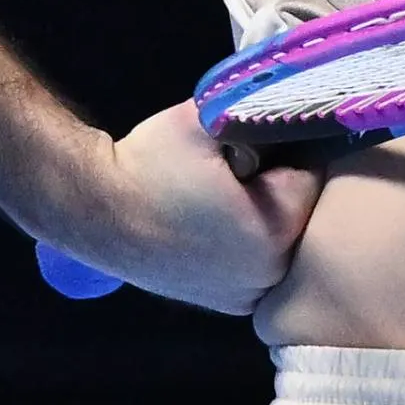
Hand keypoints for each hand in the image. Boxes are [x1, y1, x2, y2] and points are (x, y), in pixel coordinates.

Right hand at [76, 102, 324, 312]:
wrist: (91, 209)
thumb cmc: (147, 164)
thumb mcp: (204, 119)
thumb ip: (256, 107)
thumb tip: (292, 101)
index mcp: (275, 232)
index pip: (312, 175)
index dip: (287, 148)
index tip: (255, 140)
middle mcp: (270, 276)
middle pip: (300, 212)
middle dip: (280, 184)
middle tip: (237, 167)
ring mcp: (247, 297)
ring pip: (280, 238)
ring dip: (265, 214)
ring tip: (223, 194)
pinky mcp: (227, 304)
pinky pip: (258, 262)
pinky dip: (247, 241)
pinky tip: (216, 222)